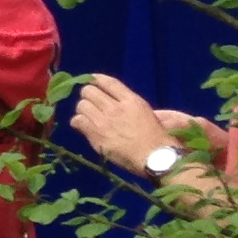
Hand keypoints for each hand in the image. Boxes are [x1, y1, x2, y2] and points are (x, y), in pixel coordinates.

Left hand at [74, 74, 205, 175]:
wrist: (156, 158)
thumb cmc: (160, 140)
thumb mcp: (151, 115)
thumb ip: (133, 106)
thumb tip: (122, 101)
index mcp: (132, 101)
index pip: (108, 82)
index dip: (96, 79)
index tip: (92, 80)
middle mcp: (116, 108)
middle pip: (89, 91)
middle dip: (88, 95)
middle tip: (91, 103)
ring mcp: (105, 121)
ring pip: (82, 105)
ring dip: (83, 110)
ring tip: (87, 116)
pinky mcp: (97, 135)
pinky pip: (77, 121)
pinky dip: (78, 122)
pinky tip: (82, 126)